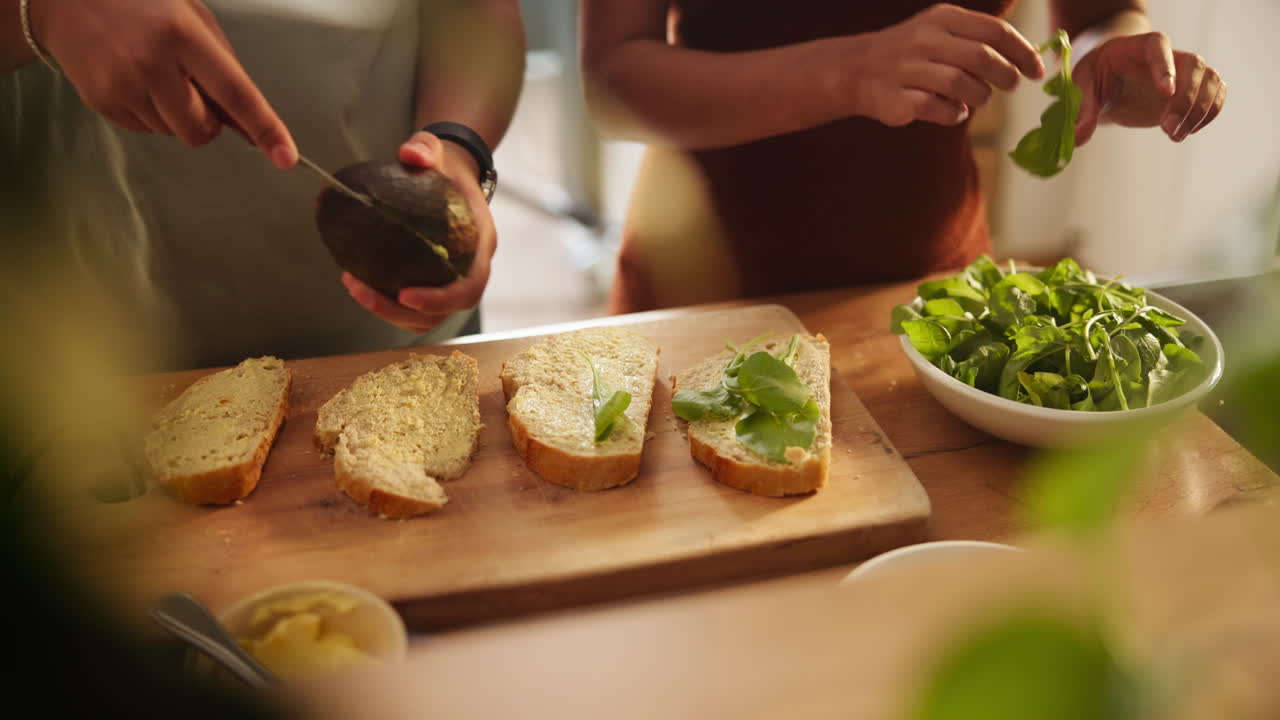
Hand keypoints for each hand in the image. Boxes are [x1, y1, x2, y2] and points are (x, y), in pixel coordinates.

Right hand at [29, 0, 296, 167]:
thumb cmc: (143, 4)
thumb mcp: (192, 18)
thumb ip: (225, 68)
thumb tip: (250, 124)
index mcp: (184, 36)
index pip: (235, 94)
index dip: (265, 128)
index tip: (286, 157)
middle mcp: (152, 65)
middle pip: (202, 131)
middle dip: (208, 121)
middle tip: (191, 88)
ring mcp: (123, 87)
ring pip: (174, 133)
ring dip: (176, 114)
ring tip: (154, 74)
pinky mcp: (102, 103)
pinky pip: (147, 130)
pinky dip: (150, 113)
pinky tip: (134, 80)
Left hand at [341, 131, 496, 334]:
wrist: (451, 174)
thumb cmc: (445, 166)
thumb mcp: (436, 150)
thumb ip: (426, 148)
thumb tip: (411, 155)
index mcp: (480, 244)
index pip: (470, 286)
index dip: (442, 299)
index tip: (406, 294)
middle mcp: (471, 268)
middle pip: (447, 310)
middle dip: (404, 312)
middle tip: (365, 292)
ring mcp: (452, 279)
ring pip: (428, 315)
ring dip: (389, 311)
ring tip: (354, 286)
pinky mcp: (433, 282)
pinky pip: (412, 306)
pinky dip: (385, 303)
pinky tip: (356, 281)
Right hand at [848, 3, 1044, 126]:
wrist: (855, 70)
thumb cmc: (912, 54)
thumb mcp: (940, 31)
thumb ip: (978, 40)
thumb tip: (1026, 60)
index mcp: (941, 18)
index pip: (994, 31)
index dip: (1023, 52)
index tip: (1036, 71)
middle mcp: (924, 39)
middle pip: (980, 58)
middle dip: (1005, 75)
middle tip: (1012, 85)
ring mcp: (907, 69)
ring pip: (961, 85)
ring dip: (980, 97)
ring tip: (979, 99)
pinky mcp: (896, 98)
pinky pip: (937, 109)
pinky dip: (953, 114)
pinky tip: (954, 112)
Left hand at [1073, 32, 1225, 144]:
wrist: (1111, 75)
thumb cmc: (1097, 74)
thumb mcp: (1082, 86)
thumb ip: (1083, 109)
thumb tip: (1077, 138)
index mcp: (1138, 46)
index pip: (1158, 46)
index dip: (1165, 67)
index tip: (1165, 92)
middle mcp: (1170, 54)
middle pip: (1193, 66)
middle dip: (1186, 100)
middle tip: (1168, 128)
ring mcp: (1185, 71)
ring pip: (1211, 80)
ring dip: (1200, 110)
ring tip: (1175, 135)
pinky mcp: (1194, 89)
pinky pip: (1217, 93)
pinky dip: (1210, 113)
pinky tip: (1189, 131)